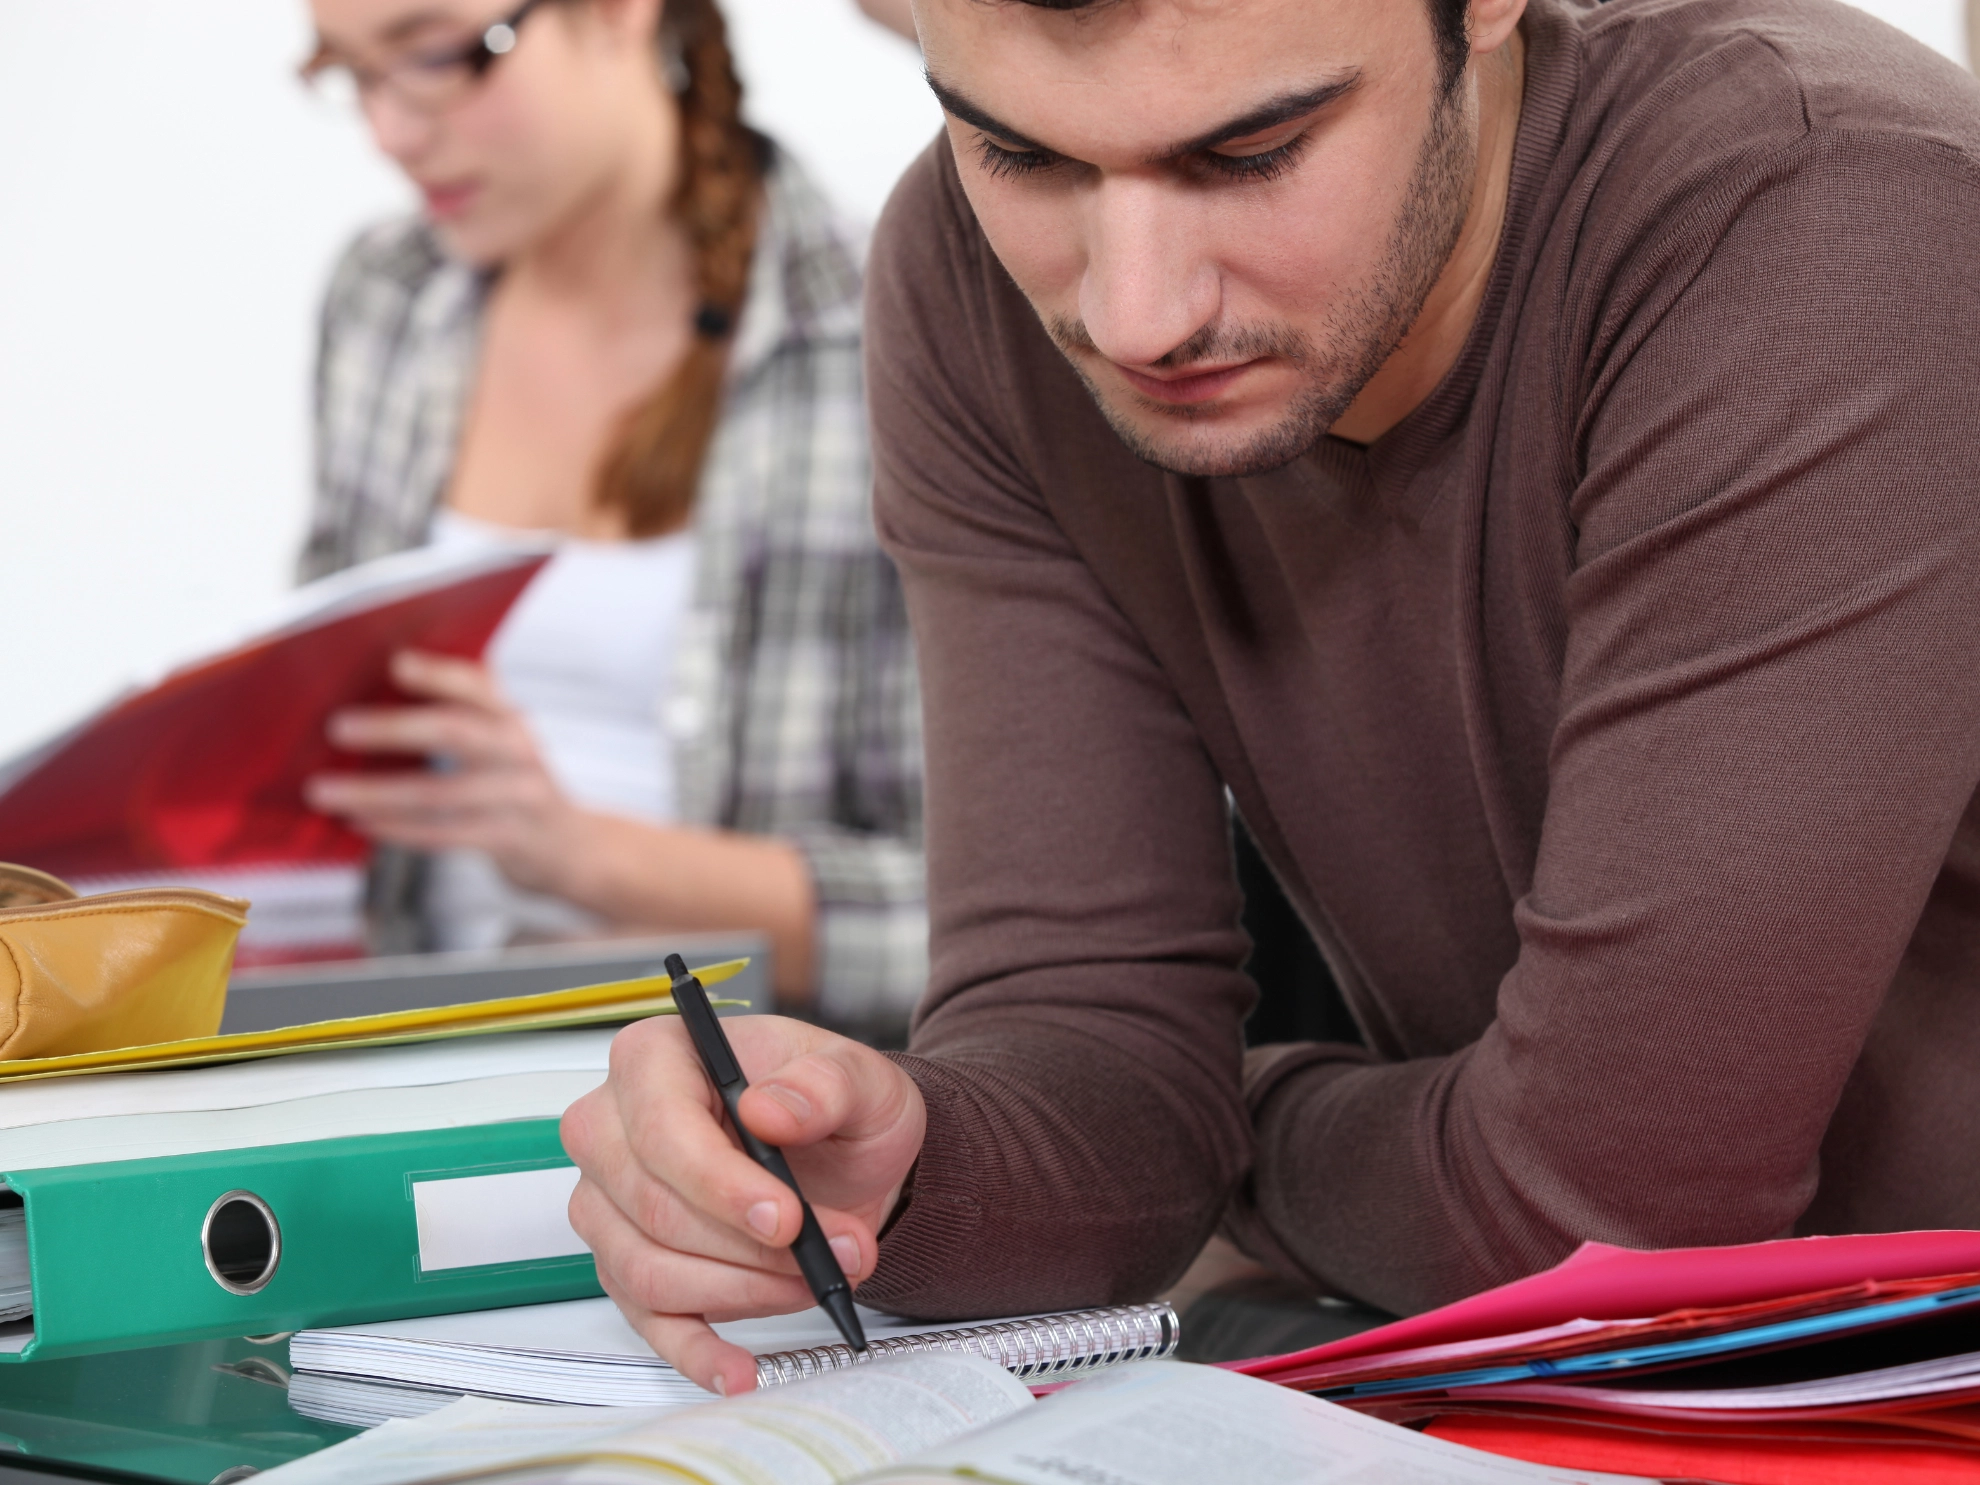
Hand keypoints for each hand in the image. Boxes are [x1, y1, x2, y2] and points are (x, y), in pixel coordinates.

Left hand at [304, 650, 590, 894]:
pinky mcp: (509, 839)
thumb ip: (458, 716)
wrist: (570, 845)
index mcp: (511, 718)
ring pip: (438, 794)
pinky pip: (443, 835)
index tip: (395, 663)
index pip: (478, 685)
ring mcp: (518, 797)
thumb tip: (372, 693)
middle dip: (392, 728)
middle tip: (337, 727)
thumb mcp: (501, 741)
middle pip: (456, 732)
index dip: (438, 674)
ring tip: (324, 791)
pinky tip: (359, 823)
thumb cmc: (514, 783)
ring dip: (375, 793)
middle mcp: (520, 752)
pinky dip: (396, 830)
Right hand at [561, 1014, 925, 1395]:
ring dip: (743, 1290)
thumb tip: (770, 1110)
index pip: (662, 1129)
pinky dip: (695, 1350)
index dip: (721, 1184)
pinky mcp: (626, 1262)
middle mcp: (612, 1127)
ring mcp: (609, 1201)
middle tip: (835, 1253)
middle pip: (653, 1208)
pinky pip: (646, 1319)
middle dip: (752, 1247)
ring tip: (817, 1279)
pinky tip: (738, 1367)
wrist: (842, 1152)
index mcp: (655, 1058)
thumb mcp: (857, 1076)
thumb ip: (823, 1083)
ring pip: (649, 1270)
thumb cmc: (830, 1102)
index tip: (788, 1217)